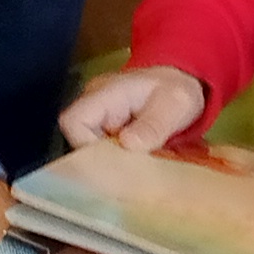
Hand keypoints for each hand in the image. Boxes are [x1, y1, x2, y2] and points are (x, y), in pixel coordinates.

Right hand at [62, 64, 209, 153]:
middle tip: (132, 168)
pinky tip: (137, 165)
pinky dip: (118, 162)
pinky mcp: (106, 133)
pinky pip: (103, 153)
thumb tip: (127, 144)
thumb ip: (153, 125)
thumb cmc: (176, 90)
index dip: (86, 146)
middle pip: (78, 141)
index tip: (117, 158)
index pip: (73, 122)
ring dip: (113, 163)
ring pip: (90, 151)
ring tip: (139, 167)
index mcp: (105, 93)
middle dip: (104, 160)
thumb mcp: (174, 105)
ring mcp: (98, 120)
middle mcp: (94, 106)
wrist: (180, 85)